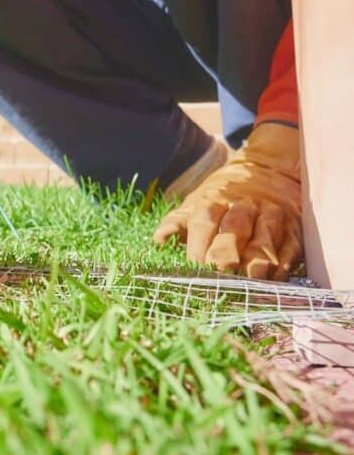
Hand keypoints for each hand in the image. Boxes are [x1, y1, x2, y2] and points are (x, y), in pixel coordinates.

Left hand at [153, 123, 301, 279]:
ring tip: (249, 282)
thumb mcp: (196, 203)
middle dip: (226, 254)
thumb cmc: (223, 198)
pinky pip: (290, 249)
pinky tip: (273, 281)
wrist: (270, 171)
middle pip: (235, 230)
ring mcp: (272, 216)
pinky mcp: (295, 230)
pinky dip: (282, 267)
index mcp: (214, 200)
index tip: (192, 271)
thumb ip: (177, 222)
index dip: (198, 247)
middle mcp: (244, 206)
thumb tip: (158, 241)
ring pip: (266, 239)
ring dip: (257, 263)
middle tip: (219, 277)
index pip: (204, 222)